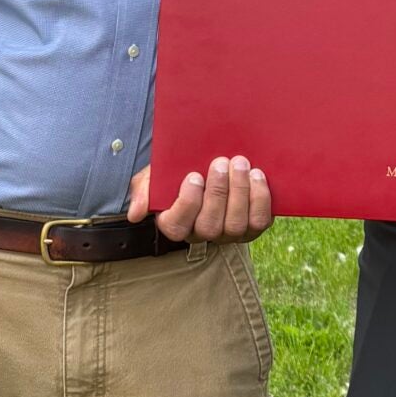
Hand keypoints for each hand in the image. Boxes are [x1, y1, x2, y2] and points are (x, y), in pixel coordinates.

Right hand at [126, 156, 273, 240]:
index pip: (177, 226)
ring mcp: (229, 233)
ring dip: (240, 193)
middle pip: (210, 226)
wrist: (210, 166)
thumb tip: (135, 214)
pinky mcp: (252, 228)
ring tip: (240, 164)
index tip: (194, 176)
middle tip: (221, 162)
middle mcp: (203, 234)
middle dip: (217, 193)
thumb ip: (143, 191)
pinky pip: (259, 221)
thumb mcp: (156, 177)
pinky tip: (257, 175)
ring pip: (236, 224)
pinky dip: (260, 199)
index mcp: (175, 223)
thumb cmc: (179, 173)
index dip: (187, 203)